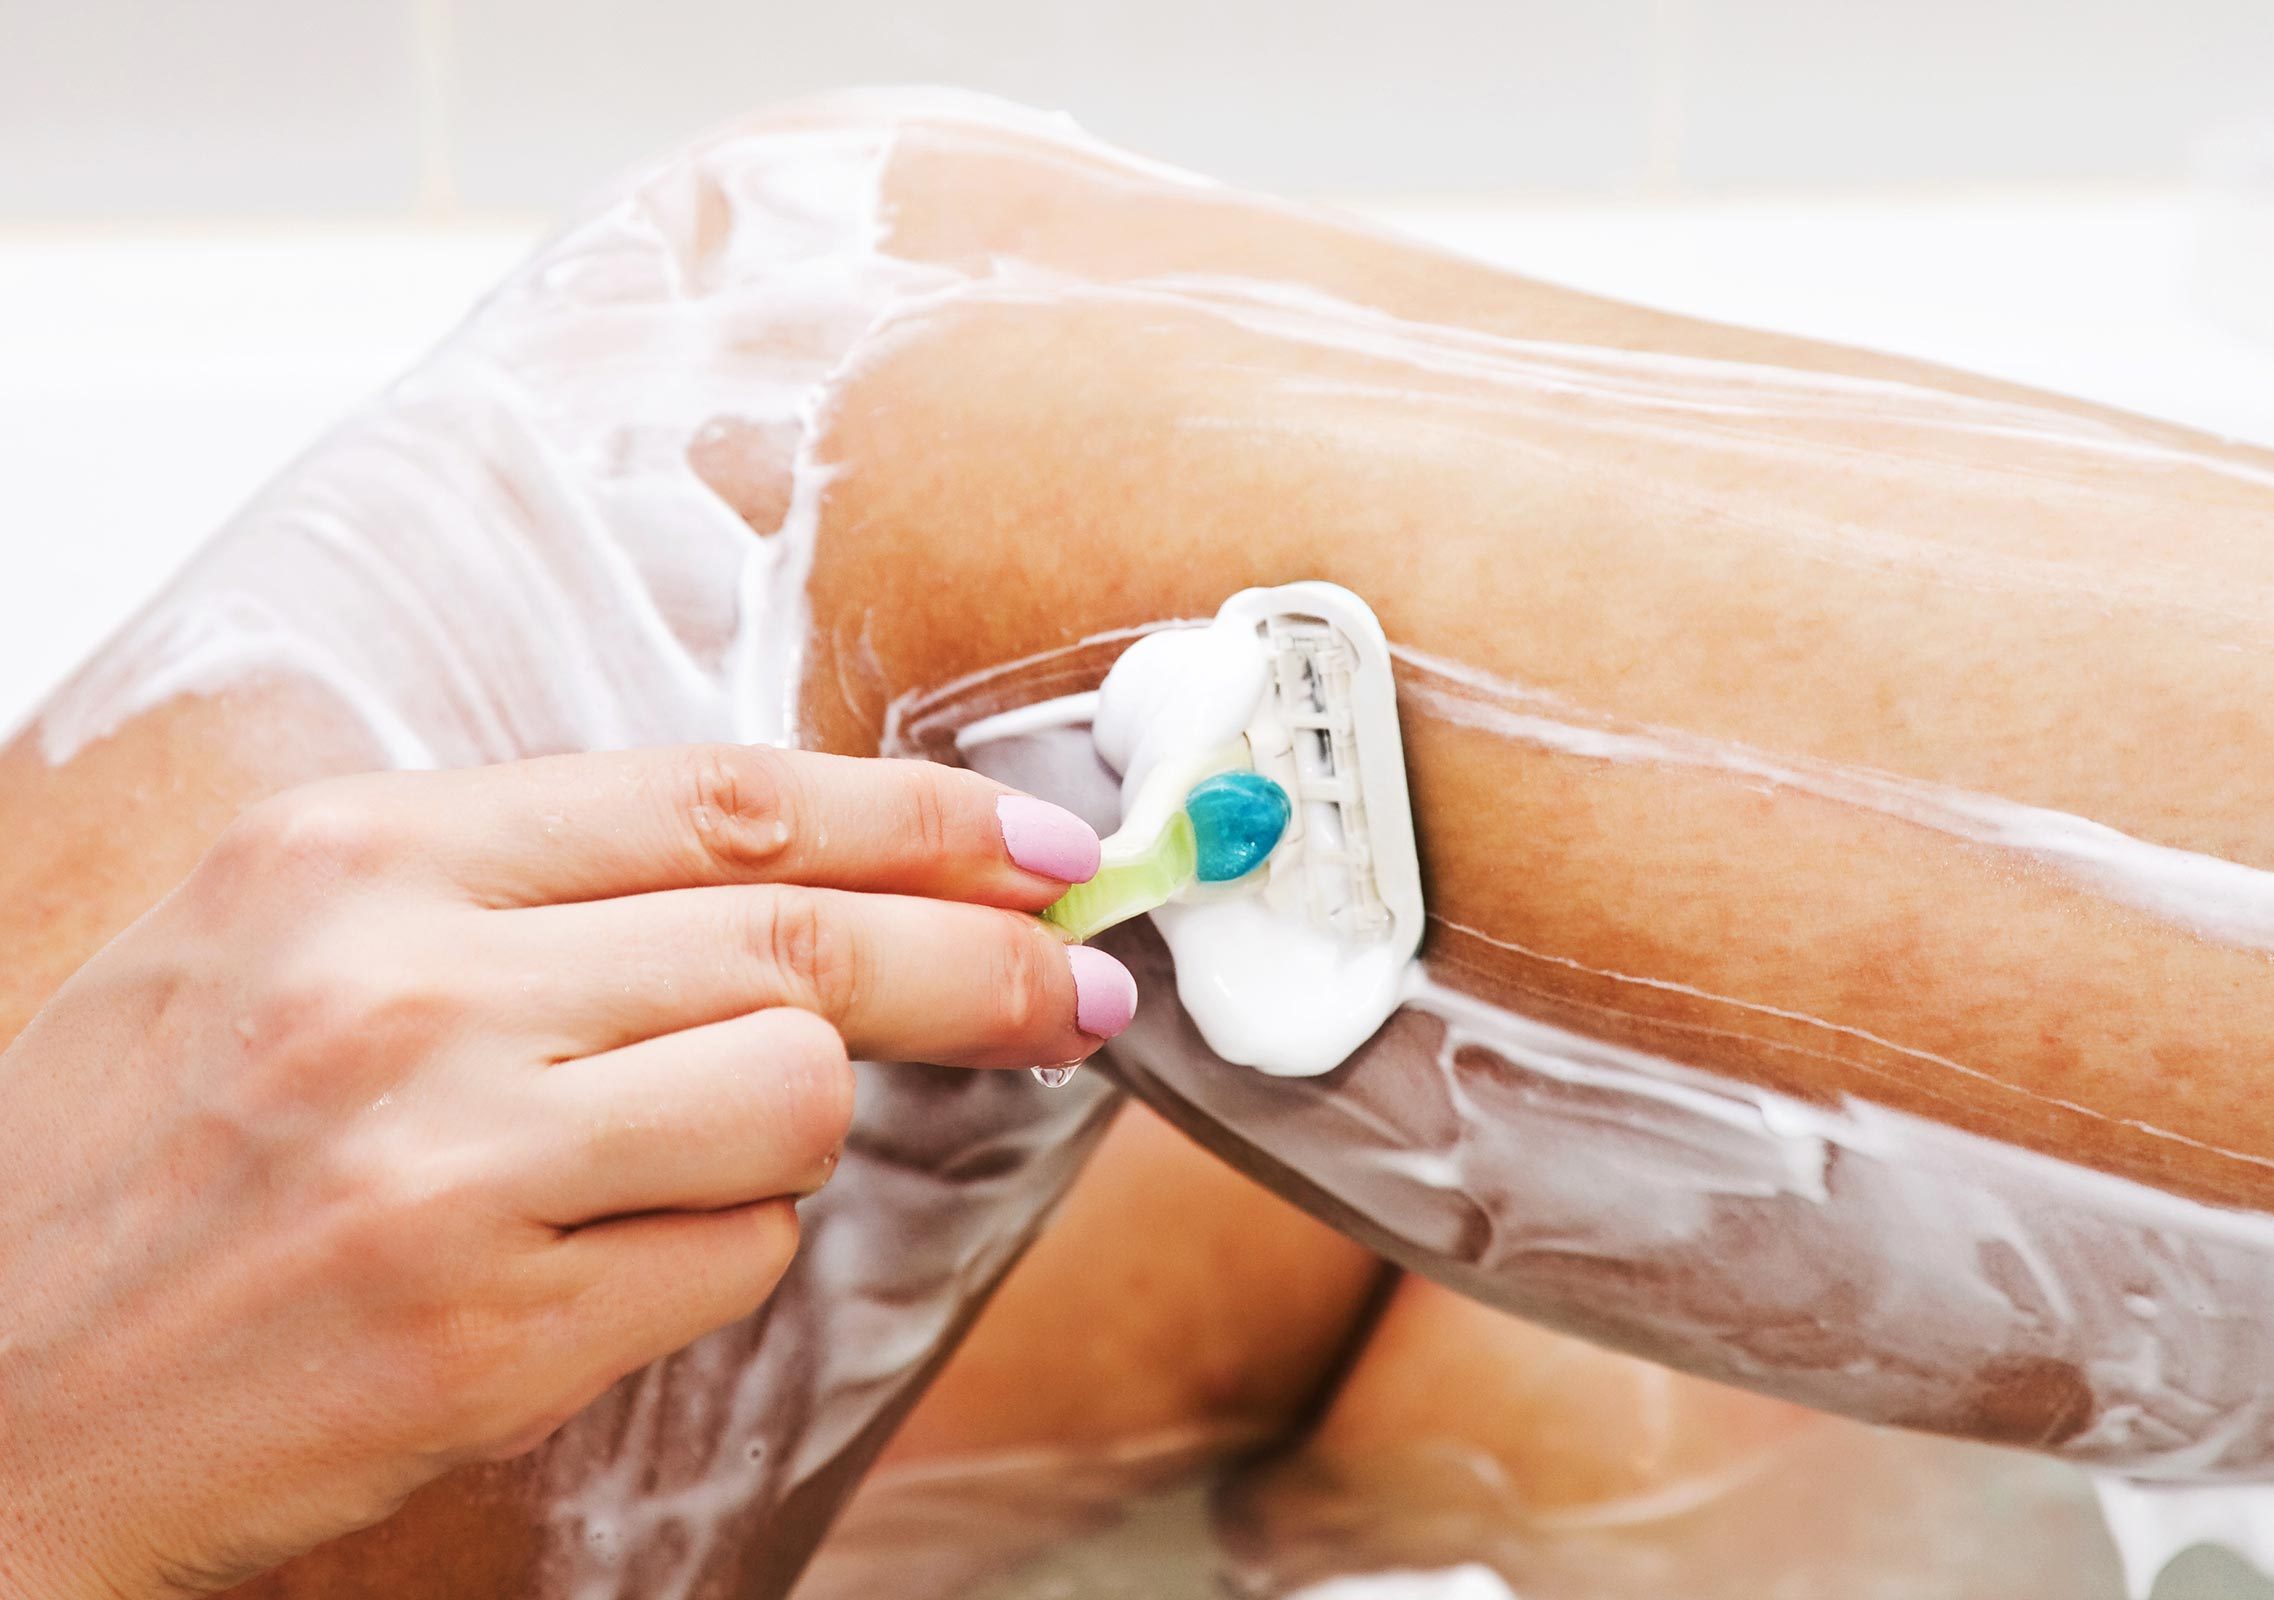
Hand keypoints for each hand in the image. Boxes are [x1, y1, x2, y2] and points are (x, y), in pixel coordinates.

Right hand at [0, 745, 1128, 1598]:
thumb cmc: (130, 1163)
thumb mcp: (282, 944)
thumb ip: (518, 892)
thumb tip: (789, 882)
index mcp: (362, 854)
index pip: (727, 800)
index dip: (922, 819)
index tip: (1043, 844)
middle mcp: (408, 985)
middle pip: (807, 938)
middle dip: (987, 959)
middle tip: (1080, 983)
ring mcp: (449, 1161)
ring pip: (795, 1093)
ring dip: (797, 1130)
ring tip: (683, 1159)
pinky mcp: (483, 1330)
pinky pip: (731, 1258)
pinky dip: (715, 1255)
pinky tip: (596, 1267)